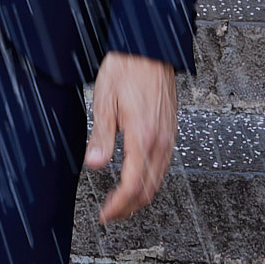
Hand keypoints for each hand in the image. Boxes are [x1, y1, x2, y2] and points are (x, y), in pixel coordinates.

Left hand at [85, 52, 177, 222]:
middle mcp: (161, 141)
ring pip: (158, 180)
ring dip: (140, 196)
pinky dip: (150, 180)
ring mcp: (169, 136)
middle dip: (129, 208)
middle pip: (149, 190)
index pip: (132, 186)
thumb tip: (93, 165)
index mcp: (143, 137)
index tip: (105, 215)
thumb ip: (101, 138)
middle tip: (110, 213)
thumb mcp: (104, 102)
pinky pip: (164, 166)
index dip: (118, 206)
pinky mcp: (171, 130)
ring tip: (121, 200)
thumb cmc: (127, 68)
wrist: (149, 48)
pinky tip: (137, 176)